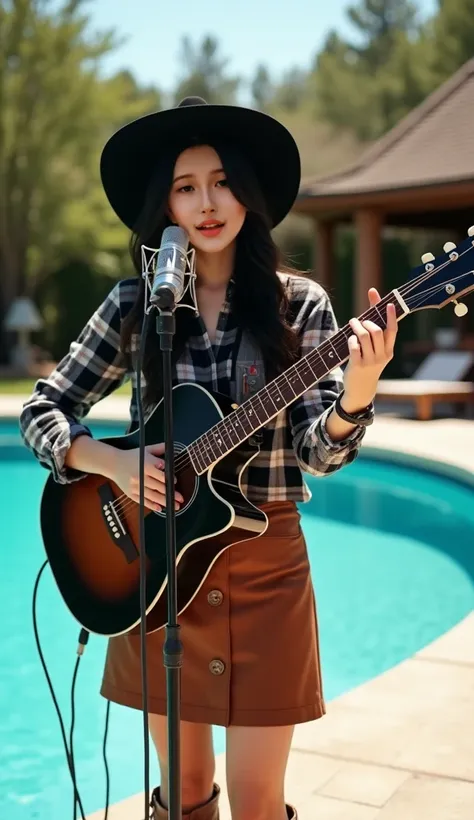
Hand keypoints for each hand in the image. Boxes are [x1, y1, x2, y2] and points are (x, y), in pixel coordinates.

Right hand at [111, 443, 183, 511]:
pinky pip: (143, 501)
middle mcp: (141, 476)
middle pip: (159, 487)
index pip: (161, 474)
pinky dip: (152, 505)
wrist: (113, 463)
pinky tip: (160, 508)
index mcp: (146, 465)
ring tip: (175, 505)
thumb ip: (159, 448)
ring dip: (165, 501)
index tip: (175, 481)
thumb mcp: (146, 449)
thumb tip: (172, 447)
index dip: (169, 478)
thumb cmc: (131, 456)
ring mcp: (135, 486)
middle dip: (171, 493)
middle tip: (180, 497)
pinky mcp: (131, 493)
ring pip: (153, 496)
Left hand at [342, 288, 397, 409]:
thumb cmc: (368, 363)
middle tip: (359, 320)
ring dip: (356, 326)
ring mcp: (370, 361)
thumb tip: (373, 303)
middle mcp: (382, 356)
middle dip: (366, 322)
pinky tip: (350, 339)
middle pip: (376, 331)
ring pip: (364, 336)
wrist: (361, 388)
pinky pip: (354, 346)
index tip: (389, 304)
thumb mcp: (376, 351)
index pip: (392, 331)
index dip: (391, 316)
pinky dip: (351, 339)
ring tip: (352, 323)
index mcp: (389, 351)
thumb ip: (375, 331)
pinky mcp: (357, 365)